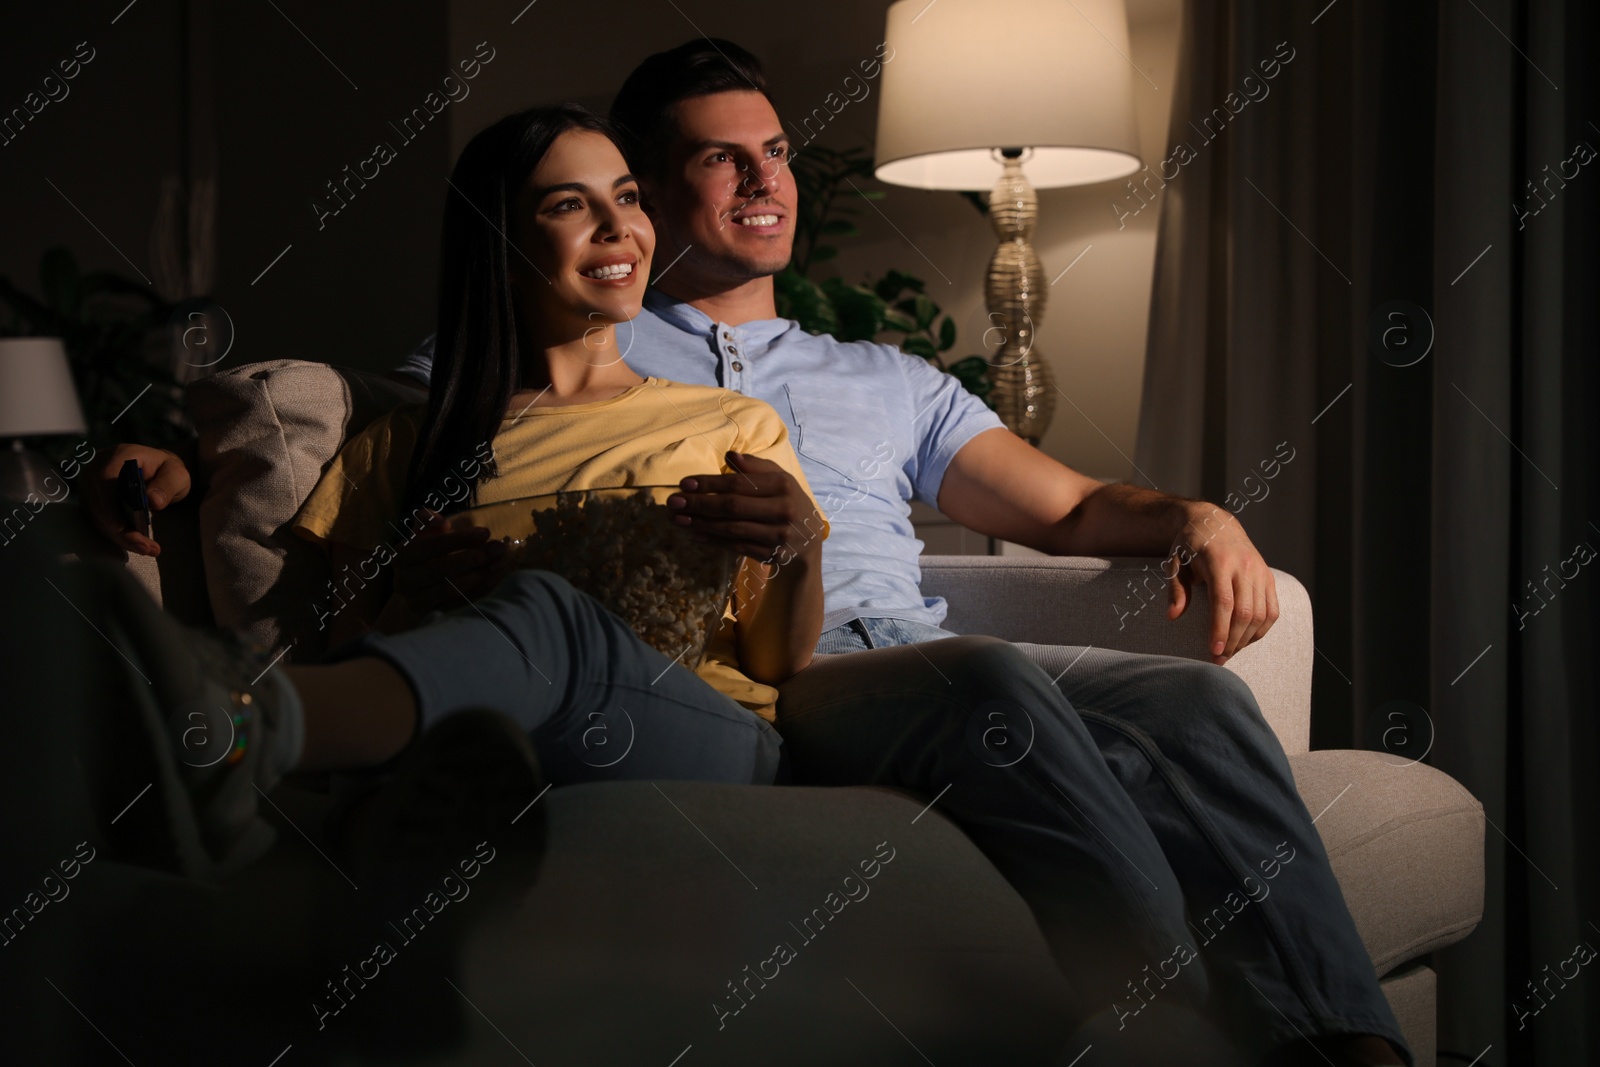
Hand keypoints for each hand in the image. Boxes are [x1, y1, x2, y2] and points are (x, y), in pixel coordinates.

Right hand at [87, 445, 191, 556]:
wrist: (157, 472)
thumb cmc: (166, 470)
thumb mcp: (176, 474)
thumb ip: (167, 484)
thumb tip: (152, 501)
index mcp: (118, 456)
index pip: (105, 477)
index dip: (109, 503)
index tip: (120, 526)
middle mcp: (97, 469)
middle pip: (101, 503)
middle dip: (122, 530)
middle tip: (147, 548)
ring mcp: (91, 487)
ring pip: (99, 517)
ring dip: (122, 538)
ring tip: (149, 549)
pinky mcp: (92, 502)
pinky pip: (100, 522)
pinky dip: (119, 537)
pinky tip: (139, 546)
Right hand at [387, 512, 512, 621]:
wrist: (417, 592)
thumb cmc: (427, 557)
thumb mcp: (424, 536)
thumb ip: (428, 522)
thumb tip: (440, 521)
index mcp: (402, 555)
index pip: (430, 545)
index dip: (458, 539)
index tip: (485, 532)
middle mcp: (403, 580)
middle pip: (439, 569)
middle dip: (471, 558)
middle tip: (496, 550)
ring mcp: (415, 601)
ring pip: (447, 589)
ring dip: (476, 576)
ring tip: (496, 565)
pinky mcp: (429, 616)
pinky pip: (455, 605)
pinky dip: (476, 592)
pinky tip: (492, 581)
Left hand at [668, 451, 824, 565]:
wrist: (809, 540)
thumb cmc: (788, 501)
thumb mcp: (779, 478)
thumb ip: (755, 466)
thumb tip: (730, 456)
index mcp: (783, 485)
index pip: (739, 483)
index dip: (709, 484)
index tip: (684, 483)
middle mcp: (783, 510)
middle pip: (733, 507)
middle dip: (699, 504)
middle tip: (673, 503)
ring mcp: (778, 535)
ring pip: (732, 529)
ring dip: (701, 524)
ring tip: (678, 519)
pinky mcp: (772, 554)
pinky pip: (737, 547)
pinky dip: (715, 541)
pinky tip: (696, 534)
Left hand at [1163, 503, 1278, 663]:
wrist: (1214, 521)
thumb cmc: (1189, 545)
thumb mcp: (1174, 562)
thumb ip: (1175, 589)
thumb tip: (1173, 616)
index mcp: (1219, 561)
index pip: (1224, 602)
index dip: (1220, 629)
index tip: (1213, 651)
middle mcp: (1244, 566)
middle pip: (1245, 612)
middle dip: (1232, 641)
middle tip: (1218, 659)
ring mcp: (1260, 571)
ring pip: (1262, 614)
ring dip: (1246, 639)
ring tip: (1230, 652)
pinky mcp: (1268, 577)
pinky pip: (1272, 609)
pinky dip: (1262, 629)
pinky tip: (1246, 639)